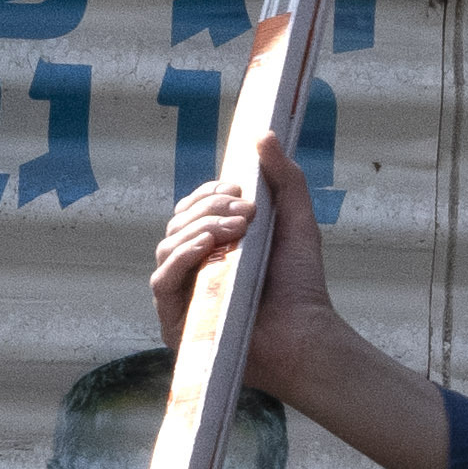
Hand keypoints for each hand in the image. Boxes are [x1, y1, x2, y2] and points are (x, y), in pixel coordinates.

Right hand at [143, 124, 341, 366]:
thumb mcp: (296, 220)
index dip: (209, 194)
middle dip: (209, 209)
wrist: (305, 334)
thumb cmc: (302, 284)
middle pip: (178, 224)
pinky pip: (162, 280)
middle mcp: (194, 270)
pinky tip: (206, 245)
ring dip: (198, 228)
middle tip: (247, 213)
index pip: (193, 211)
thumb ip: (284, 177)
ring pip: (167, 247)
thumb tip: (262, 134)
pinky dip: (181, 257)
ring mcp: (181, 297)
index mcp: (215, 247)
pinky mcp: (175, 323)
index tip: (239, 189)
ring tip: (236, 229)